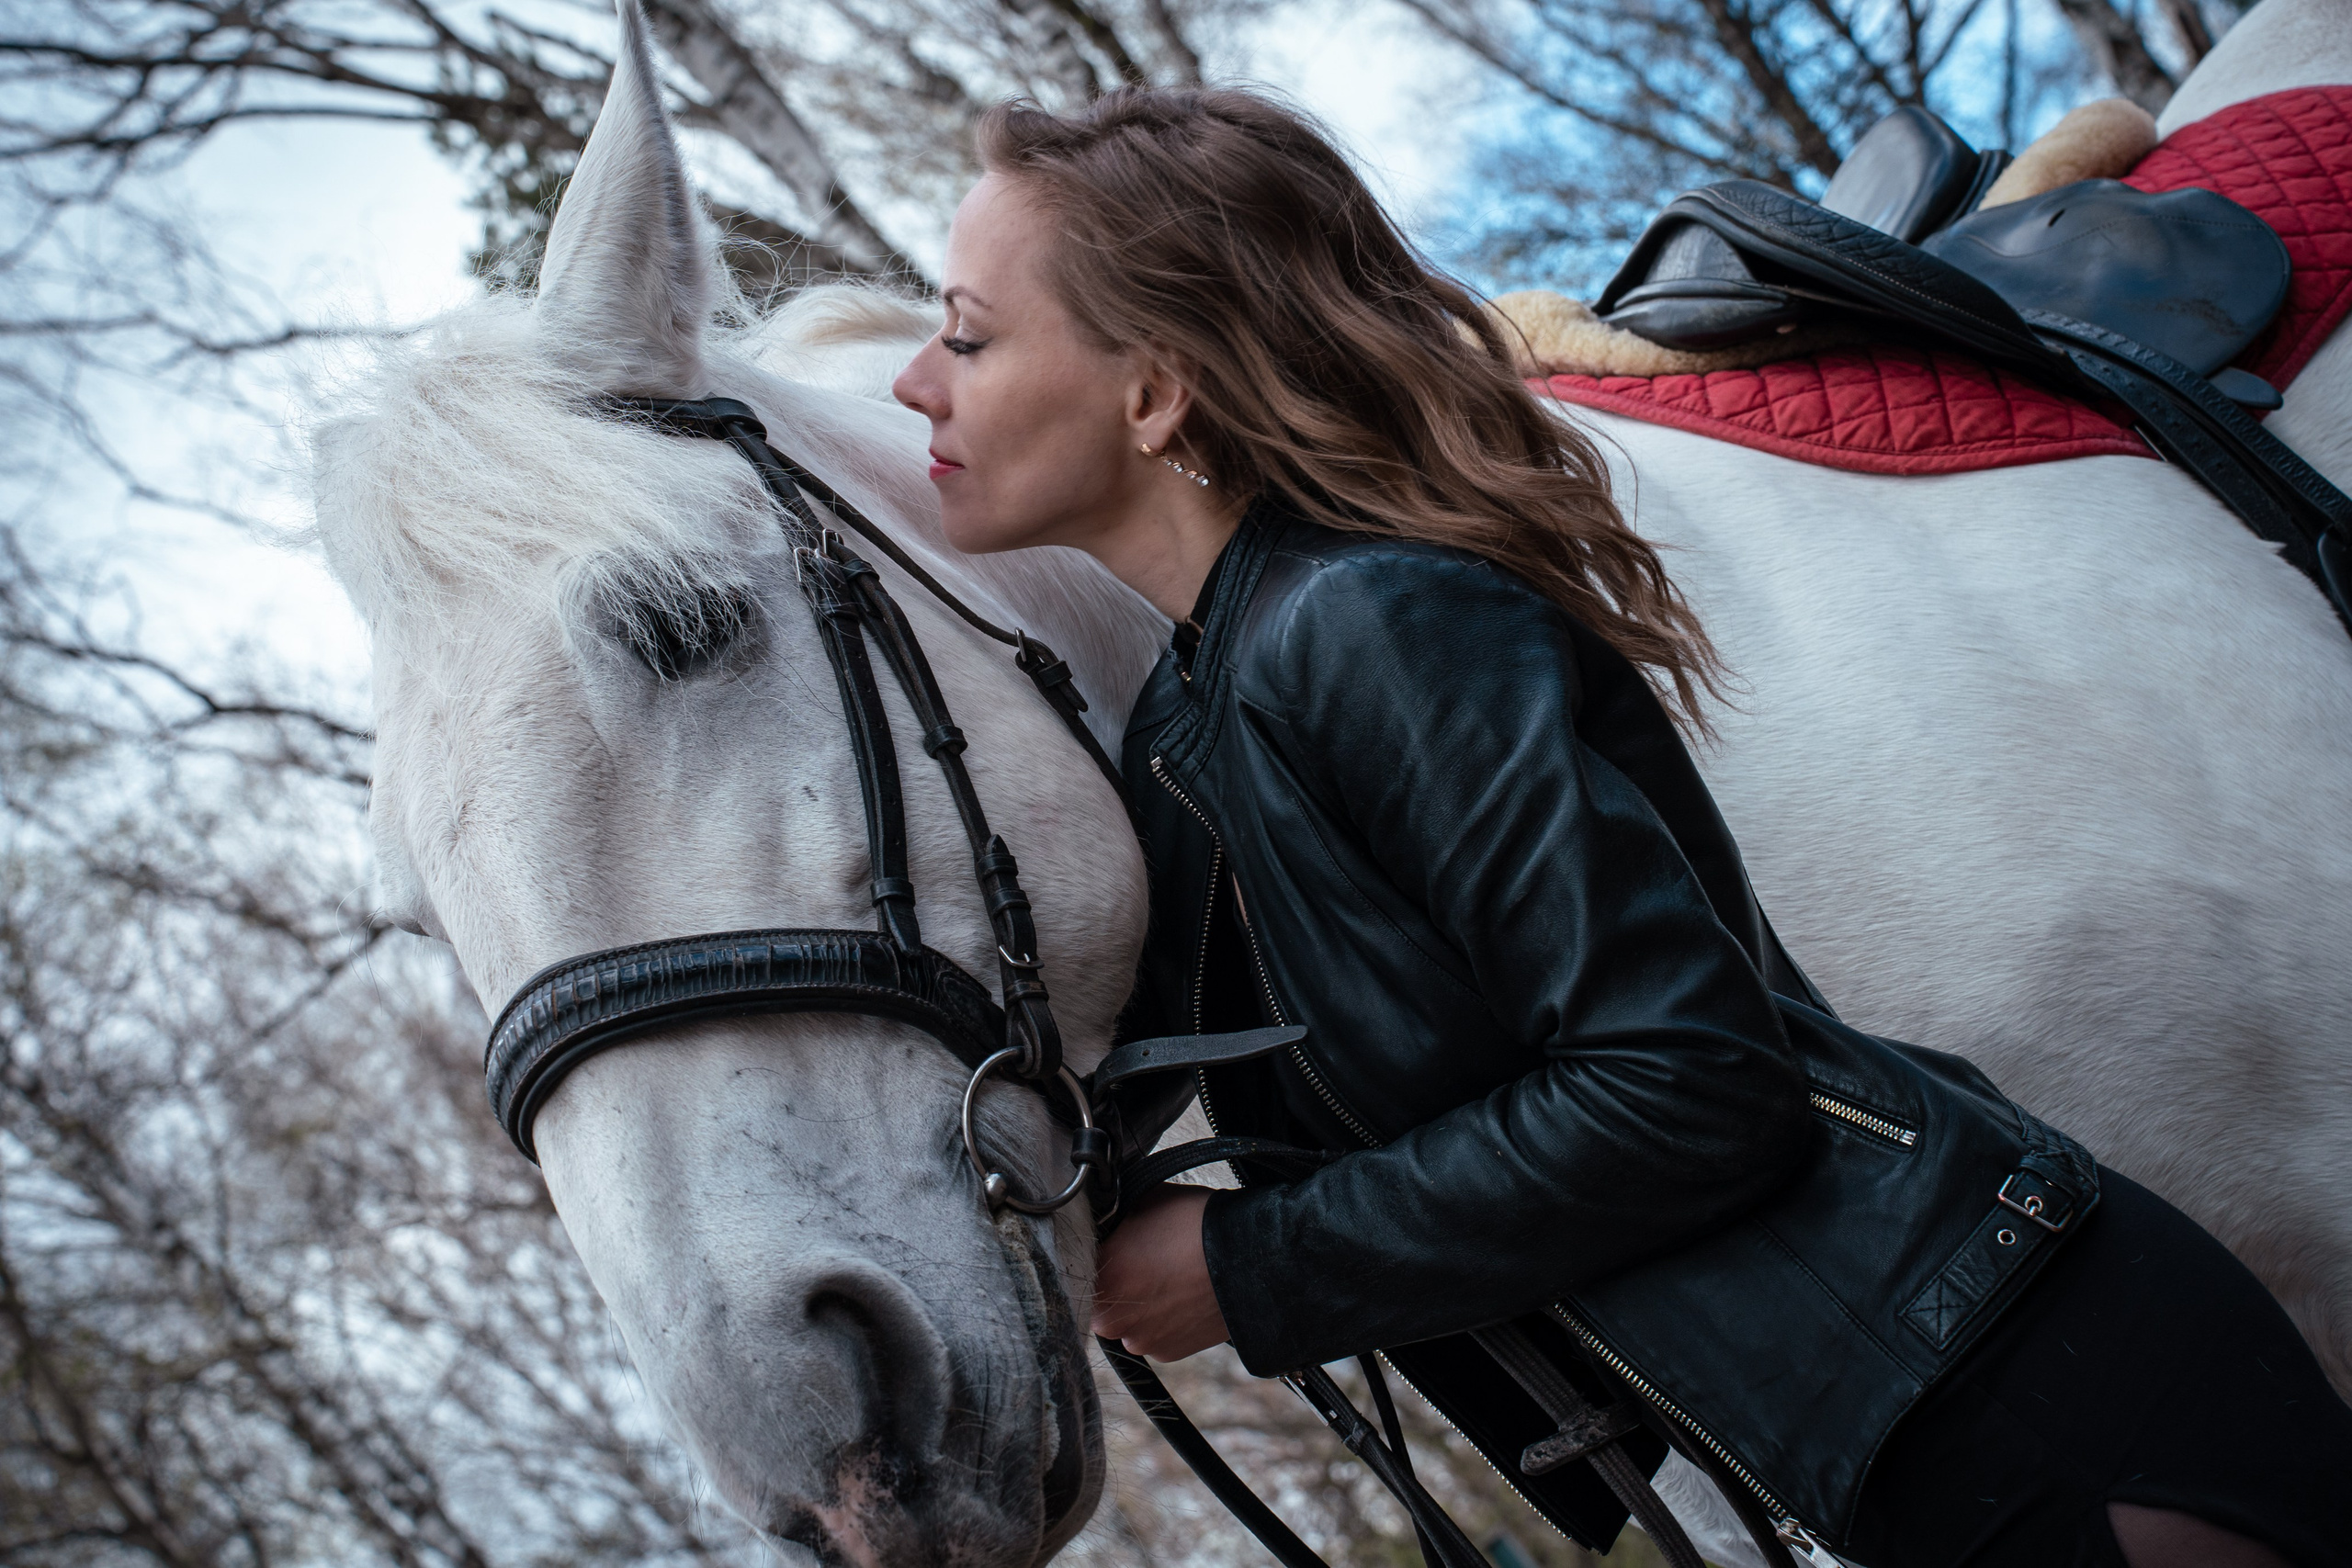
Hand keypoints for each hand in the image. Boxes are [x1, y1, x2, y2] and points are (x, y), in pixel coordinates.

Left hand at [1089, 1186, 1227, 1359]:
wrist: (1250, 1259)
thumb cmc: (1196, 1224)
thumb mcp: (1143, 1203)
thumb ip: (1113, 1223)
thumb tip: (1105, 1224)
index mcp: (1100, 1278)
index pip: (1081, 1268)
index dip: (1099, 1256)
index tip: (1115, 1246)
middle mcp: (1113, 1318)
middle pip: (1100, 1301)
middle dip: (1116, 1284)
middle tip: (1143, 1261)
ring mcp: (1141, 1340)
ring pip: (1127, 1321)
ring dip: (1139, 1305)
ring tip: (1170, 1278)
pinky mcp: (1167, 1353)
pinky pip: (1153, 1335)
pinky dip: (1163, 1320)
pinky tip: (1182, 1296)